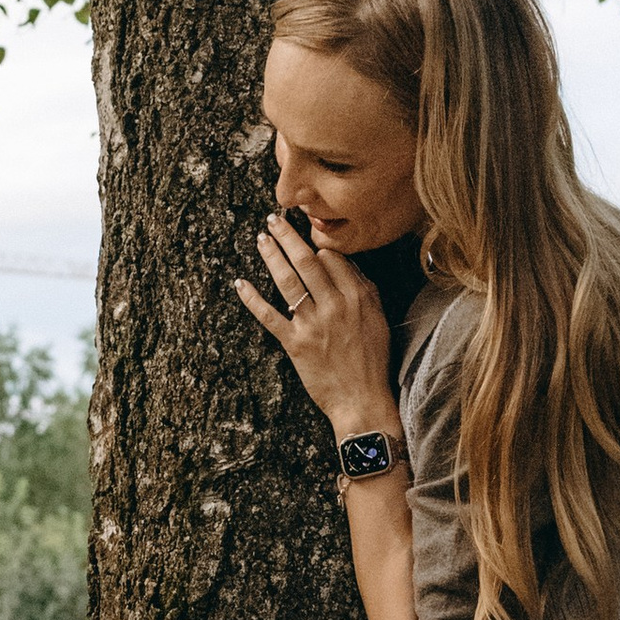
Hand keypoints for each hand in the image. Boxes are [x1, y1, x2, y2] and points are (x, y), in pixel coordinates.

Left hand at [233, 215, 394, 435]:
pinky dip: (252, 299)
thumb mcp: (378, 318)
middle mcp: (335, 306)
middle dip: (288, 237)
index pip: (332, 258)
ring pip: (288, 282)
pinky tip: (241, 283)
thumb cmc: (371, 360)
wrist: (362, 399)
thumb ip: (362, 289)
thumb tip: (343, 263)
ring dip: (271, 256)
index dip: (316, 243)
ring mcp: (313, 324)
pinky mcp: (295, 344)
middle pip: (307, 261)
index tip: (305, 232)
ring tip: (261, 239)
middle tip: (274, 219)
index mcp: (358, 296)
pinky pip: (269, 316)